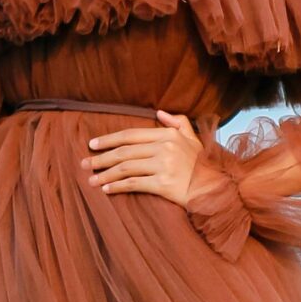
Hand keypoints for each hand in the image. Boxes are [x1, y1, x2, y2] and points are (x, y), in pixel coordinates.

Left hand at [83, 111, 203, 205]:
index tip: (93, 144)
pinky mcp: (163, 184)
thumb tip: (159, 112)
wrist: (216, 188)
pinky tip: (106, 189)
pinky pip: (134, 184)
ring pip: (125, 168)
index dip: (109, 139)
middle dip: (101, 158)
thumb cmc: (203, 165)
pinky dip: (117, 186)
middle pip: (124, 152)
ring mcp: (163, 166)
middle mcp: (164, 148)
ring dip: (105, 173)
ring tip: (91, 179)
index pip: (131, 135)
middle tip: (85, 163)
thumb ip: (178, 123)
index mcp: (167, 135)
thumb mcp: (193, 139)